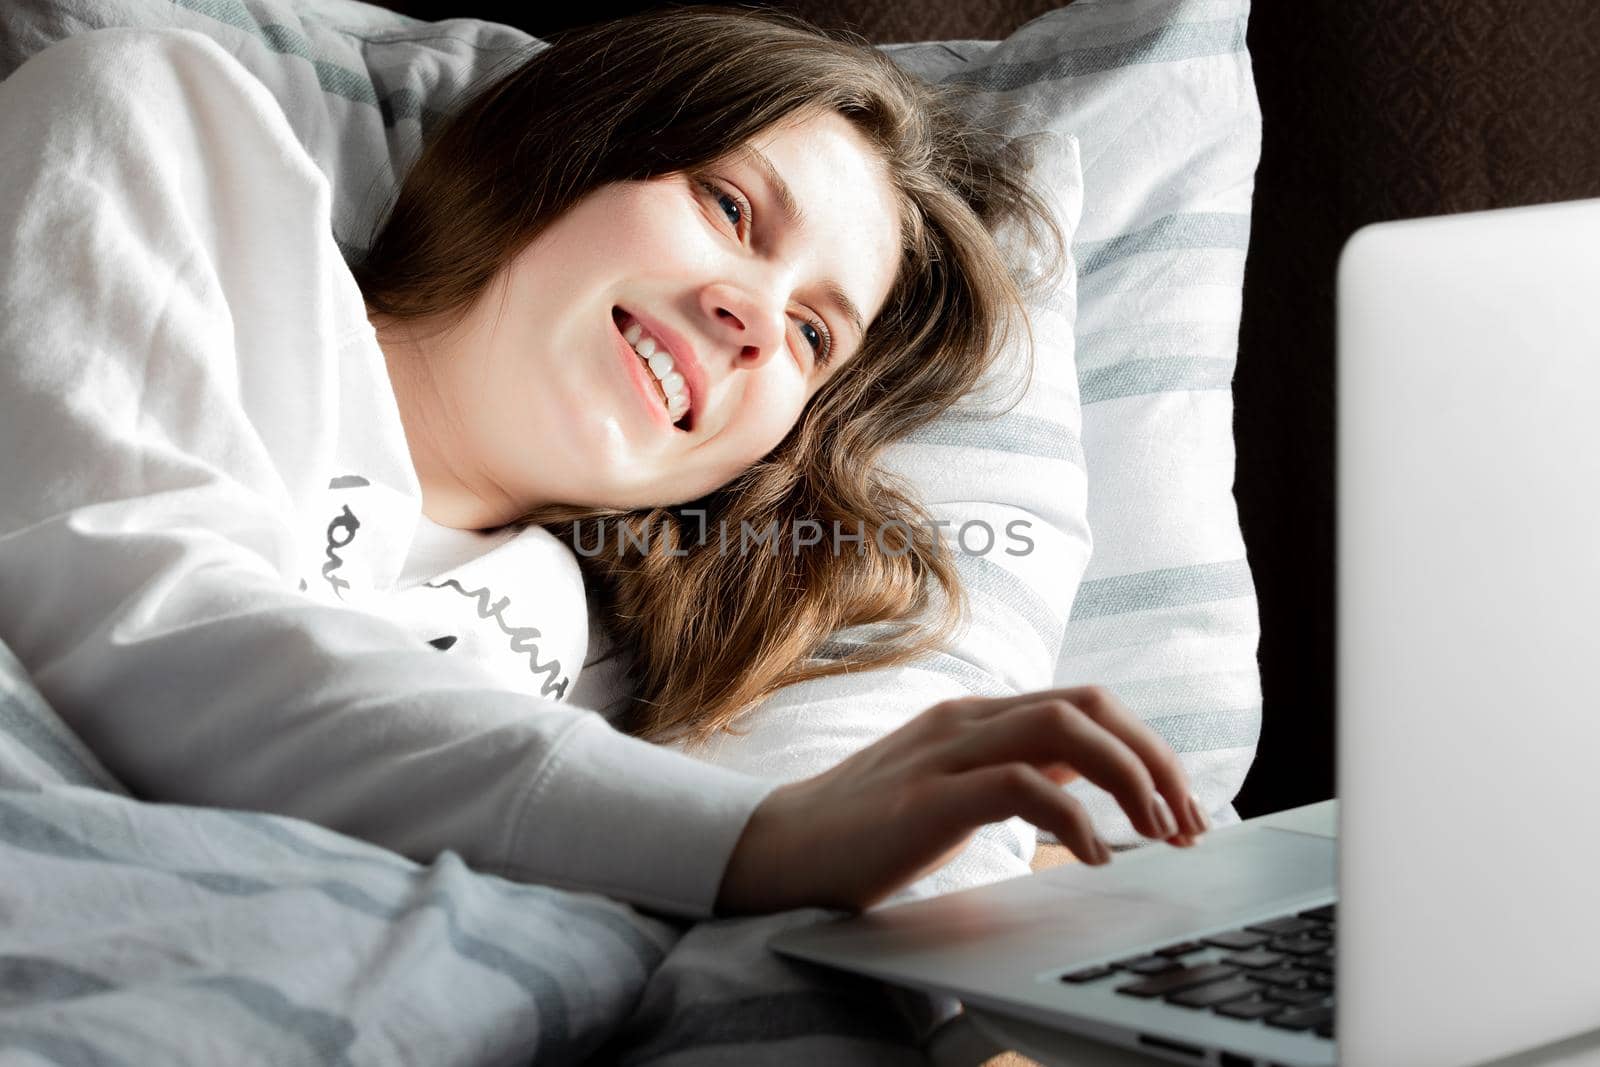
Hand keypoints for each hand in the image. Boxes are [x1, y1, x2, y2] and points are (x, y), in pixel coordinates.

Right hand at [714, 686, 1209, 915]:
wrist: (777, 849)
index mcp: (977, 717)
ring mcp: (945, 751)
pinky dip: (1074, 816)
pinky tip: (1096, 855)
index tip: (1181, 804)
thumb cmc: (865, 829)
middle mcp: (967, 719)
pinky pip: (1020, 786)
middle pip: (1089, 704)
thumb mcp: (952, 788)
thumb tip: (1087, 781)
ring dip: (1129, 777)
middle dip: (1155, 758)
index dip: (1146, 747)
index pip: (1085, 704)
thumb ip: (1013, 771)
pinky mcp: (928, 797)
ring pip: (1064, 728)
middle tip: (1191, 820)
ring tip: (1158, 833)